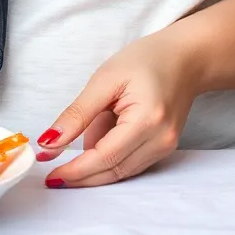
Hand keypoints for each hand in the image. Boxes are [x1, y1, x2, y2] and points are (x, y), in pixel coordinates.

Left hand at [37, 24, 201, 186]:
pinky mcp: (164, 148)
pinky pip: (130, 163)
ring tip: (81, 138)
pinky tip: (100, 135)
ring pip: (121, 171)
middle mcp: (161, 140)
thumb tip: (48, 143)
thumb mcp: (104, 79)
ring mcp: (166, 147)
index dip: (76, 170)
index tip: (50, 174)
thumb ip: (77, 114)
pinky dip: (109, 157)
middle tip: (52, 174)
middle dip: (81, 175)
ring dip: (94, 165)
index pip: (105, 157)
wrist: (185, 58)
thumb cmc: (146, 60)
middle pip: (114, 171)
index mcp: (148, 120)